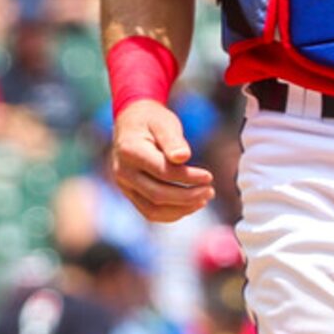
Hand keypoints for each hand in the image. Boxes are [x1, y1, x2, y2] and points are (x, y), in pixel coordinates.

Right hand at [111, 99, 214, 222]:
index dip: (188, 177)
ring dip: (181, 209)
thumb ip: (172, 140)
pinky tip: (190, 205)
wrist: (130, 123)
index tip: (208, 177)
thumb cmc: (151, 120)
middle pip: (157, 194)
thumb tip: (183, 157)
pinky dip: (171, 213)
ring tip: (203, 199)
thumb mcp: (164, 122)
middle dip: (187, 197)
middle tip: (210, 191)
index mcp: (130, 151)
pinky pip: (150, 212)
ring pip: (153, 209)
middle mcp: (123, 171)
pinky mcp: (129, 193)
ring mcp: (124, 185)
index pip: (162, 171)